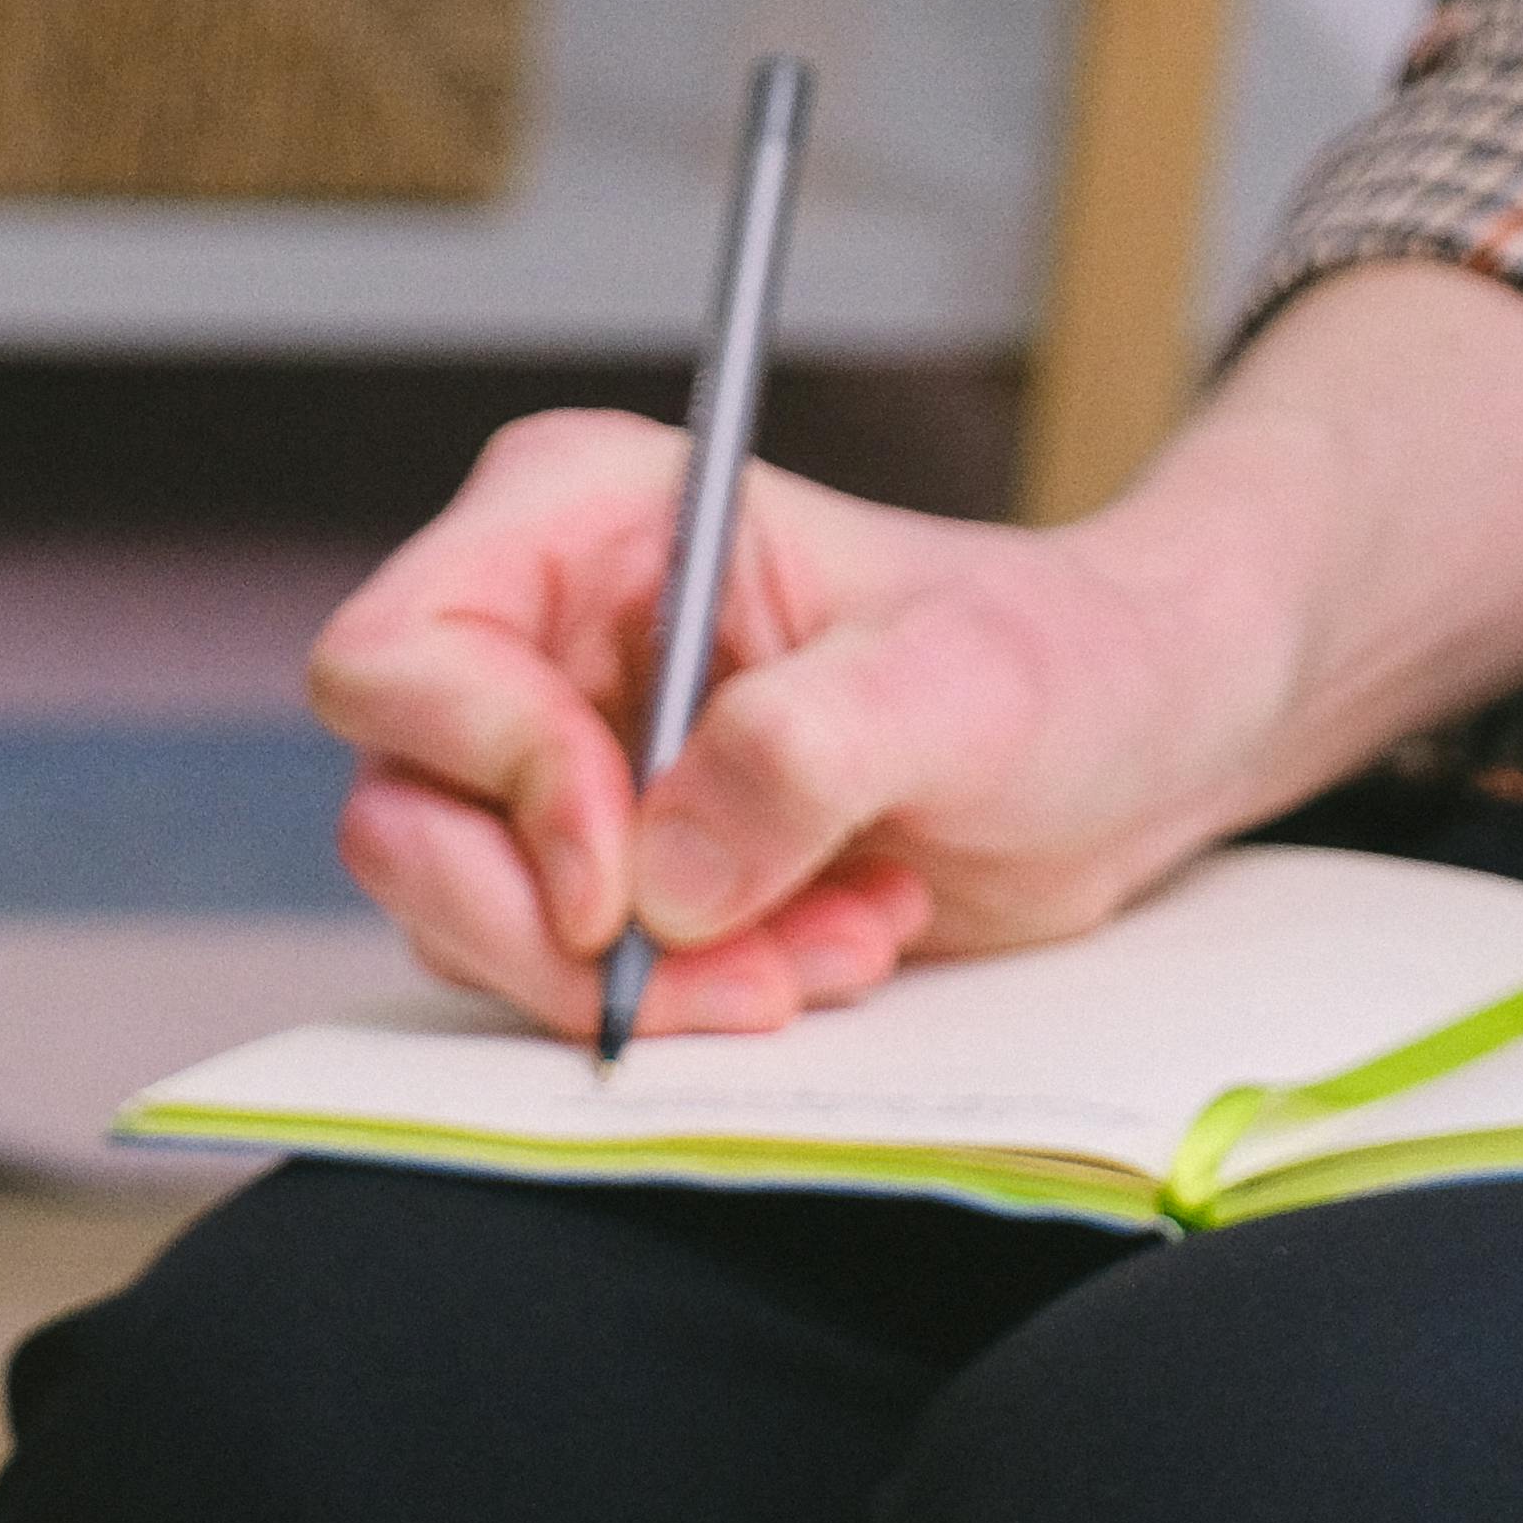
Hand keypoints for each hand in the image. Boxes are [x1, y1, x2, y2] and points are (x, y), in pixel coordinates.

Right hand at [312, 412, 1219, 1038]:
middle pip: (403, 823)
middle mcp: (533, 635)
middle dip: (563, 937)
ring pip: (468, 924)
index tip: (631, 882)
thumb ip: (806, 750)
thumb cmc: (1054, 663)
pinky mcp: (592, 873)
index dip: (495, 785)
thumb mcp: (960, 686)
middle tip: (746, 966)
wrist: (1123, 747)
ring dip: (651, 984)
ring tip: (826, 940)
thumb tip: (663, 876)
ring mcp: (549, 762)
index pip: (399, 661)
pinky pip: (551, 981)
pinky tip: (814, 952)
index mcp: (579, 518)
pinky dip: (682, 1005)